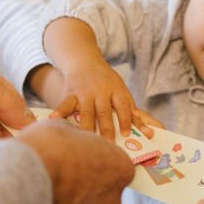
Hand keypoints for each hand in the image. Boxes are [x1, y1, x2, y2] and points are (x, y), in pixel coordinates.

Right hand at [16, 120, 134, 203]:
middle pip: (103, 188)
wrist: (21, 183)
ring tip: (44, 188)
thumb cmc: (46, 148)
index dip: (96, 157)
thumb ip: (74, 137)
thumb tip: (70, 139)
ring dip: (70, 200)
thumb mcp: (61, 128)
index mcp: (120, 168)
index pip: (116, 163)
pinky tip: (38, 203)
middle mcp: (114, 198)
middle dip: (85, 182)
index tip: (78, 154)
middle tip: (61, 171)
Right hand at [42, 16, 159, 139]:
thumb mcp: (121, 93)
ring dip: (87, 127)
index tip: (127, 133)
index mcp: (117, 90)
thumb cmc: (107, 83)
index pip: (123, 105)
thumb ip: (133, 113)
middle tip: (108, 143)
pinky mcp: (70, 93)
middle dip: (106, 128)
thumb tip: (151, 133)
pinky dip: (59, 112)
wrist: (84, 60)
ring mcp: (84, 93)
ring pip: (86, 112)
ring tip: (87, 142)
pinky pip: (64, 104)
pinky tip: (52, 120)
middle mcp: (101, 91)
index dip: (126, 119)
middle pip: (104, 111)